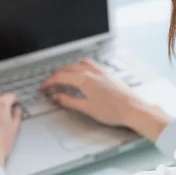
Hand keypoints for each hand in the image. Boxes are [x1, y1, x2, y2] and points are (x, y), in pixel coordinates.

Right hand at [42, 59, 171, 141]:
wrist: (132, 109)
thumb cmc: (113, 110)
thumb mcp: (86, 108)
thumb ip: (69, 101)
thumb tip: (57, 97)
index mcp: (84, 80)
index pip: (60, 77)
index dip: (49, 82)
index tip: (43, 87)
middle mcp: (91, 72)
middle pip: (67, 69)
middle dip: (56, 75)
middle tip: (49, 83)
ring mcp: (100, 70)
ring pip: (78, 64)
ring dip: (67, 68)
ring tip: (62, 76)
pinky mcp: (106, 73)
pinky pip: (88, 64)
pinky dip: (79, 66)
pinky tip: (80, 72)